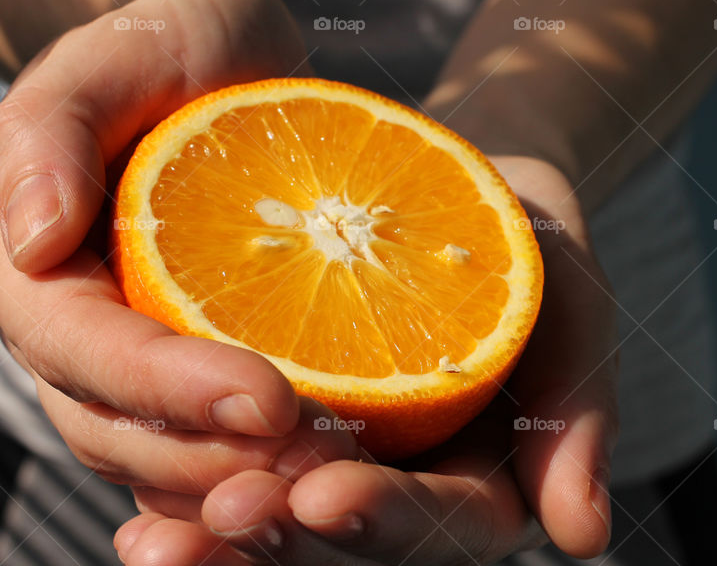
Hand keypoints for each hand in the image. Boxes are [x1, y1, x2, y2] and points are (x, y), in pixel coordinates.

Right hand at [0, 0, 356, 497]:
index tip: (272, 399)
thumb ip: (49, 127)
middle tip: (317, 461)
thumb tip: (30, 240)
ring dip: (231, 479)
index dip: (164, 384)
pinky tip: (314, 470)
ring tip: (328, 475)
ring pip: (143, 453)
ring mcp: (106, 351)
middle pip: (103, 421)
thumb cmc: (172, 42)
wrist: (218, 64)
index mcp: (14, 247)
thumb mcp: (121, 48)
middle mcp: (50, 316)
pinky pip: (188, 444)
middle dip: (206, 453)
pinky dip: (241, 468)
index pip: (73, 340)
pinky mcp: (166, 368)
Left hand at [114, 158, 619, 564]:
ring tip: (150, 538)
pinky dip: (182, 495)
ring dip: (216, 540)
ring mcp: (333, 466)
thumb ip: (579, 410)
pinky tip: (133, 507)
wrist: (438, 187)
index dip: (388, 520)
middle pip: (346, 548)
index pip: (444, 525)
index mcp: (482, 479)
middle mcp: (402, 491)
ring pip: (276, 529)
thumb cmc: (512, 238)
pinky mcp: (271, 437)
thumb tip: (582, 538)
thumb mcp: (568, 298)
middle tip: (227, 515)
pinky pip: (224, 478)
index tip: (324, 497)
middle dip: (285, 542)